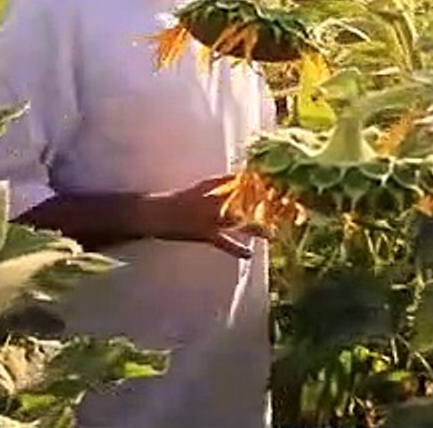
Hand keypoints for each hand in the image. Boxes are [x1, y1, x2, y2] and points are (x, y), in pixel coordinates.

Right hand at [143, 175, 263, 258]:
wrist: (154, 214)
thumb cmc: (175, 202)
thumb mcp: (198, 190)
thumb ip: (218, 185)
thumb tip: (238, 180)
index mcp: (208, 187)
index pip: (236, 181)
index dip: (254, 182)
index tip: (271, 182)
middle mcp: (211, 200)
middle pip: (242, 201)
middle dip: (260, 206)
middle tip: (279, 208)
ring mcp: (208, 217)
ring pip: (237, 221)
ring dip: (254, 228)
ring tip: (272, 233)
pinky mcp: (203, 234)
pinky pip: (223, 242)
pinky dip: (236, 248)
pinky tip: (248, 254)